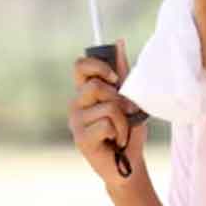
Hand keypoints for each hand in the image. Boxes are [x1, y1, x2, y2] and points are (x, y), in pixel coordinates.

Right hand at [68, 40, 147, 187]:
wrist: (129, 163)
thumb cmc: (128, 130)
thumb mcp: (129, 97)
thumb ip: (122, 72)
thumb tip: (118, 42)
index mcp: (85, 91)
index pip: (80, 66)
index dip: (98, 66)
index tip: (114, 78)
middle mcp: (76, 104)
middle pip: (95, 86)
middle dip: (118, 99)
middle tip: (124, 113)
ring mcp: (76, 122)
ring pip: (107, 107)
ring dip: (123, 120)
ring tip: (121, 131)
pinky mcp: (81, 139)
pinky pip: (106, 124)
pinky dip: (120, 132)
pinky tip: (115, 141)